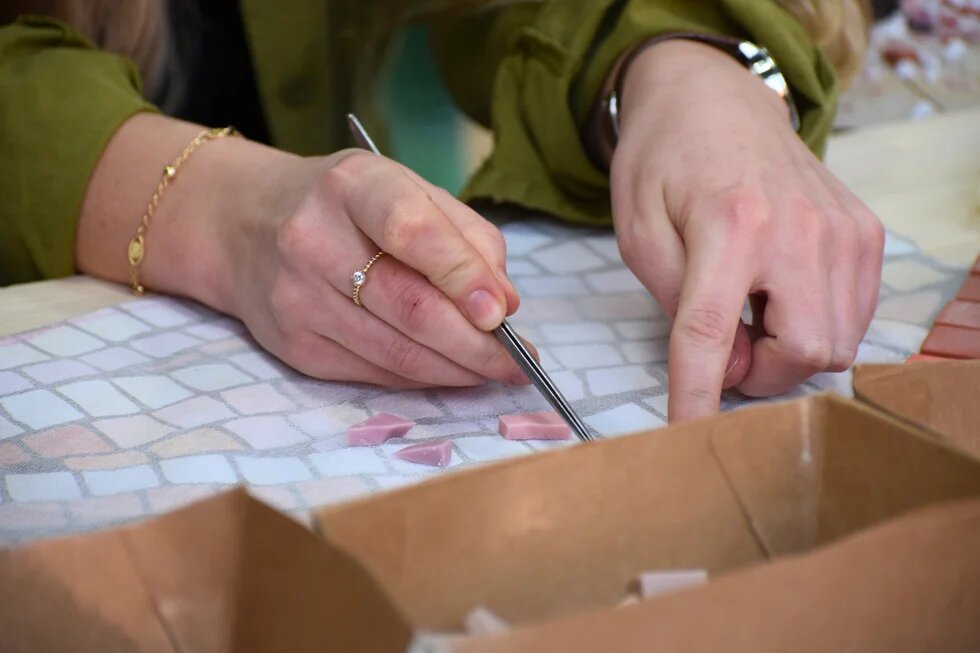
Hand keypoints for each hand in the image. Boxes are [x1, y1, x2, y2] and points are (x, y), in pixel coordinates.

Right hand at [212, 148, 528, 386]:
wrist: (242, 224)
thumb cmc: (344, 205)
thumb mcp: (403, 189)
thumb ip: (463, 236)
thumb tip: (505, 302)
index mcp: (350, 186)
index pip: (410, 231)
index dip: (461, 275)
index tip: (503, 312)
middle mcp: (312, 240)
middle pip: (409, 307)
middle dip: (476, 344)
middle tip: (520, 361)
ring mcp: (296, 299)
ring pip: (395, 351)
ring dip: (456, 370)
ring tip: (495, 370)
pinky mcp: (293, 346)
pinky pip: (374, 372)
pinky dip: (421, 377)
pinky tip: (449, 370)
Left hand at [610, 40, 884, 421]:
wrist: (714, 99)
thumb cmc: (664, 163)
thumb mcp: (639, 231)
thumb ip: (678, 303)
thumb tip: (732, 363)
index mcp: (730, 224)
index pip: (712, 334)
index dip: (698, 395)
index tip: (688, 434)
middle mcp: (799, 228)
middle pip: (802, 354)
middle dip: (758, 376)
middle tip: (723, 347)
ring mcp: (842, 230)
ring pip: (835, 343)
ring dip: (786, 352)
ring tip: (750, 311)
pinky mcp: (864, 231)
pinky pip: (855, 316)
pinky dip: (816, 327)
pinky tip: (781, 297)